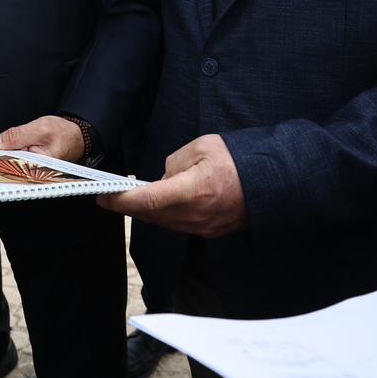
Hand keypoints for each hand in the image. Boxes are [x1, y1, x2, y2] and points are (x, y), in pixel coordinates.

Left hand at [0, 115, 84, 162]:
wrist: (77, 136)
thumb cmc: (63, 132)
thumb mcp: (40, 128)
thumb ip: (17, 135)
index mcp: (40, 166)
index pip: (12, 165)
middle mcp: (36, 172)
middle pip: (10, 166)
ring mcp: (33, 170)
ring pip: (12, 163)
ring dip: (2, 156)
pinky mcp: (31, 166)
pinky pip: (17, 161)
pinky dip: (9, 155)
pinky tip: (1, 152)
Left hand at [97, 134, 247, 237]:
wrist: (274, 181)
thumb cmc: (239, 160)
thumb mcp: (202, 147)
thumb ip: (175, 163)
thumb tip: (164, 178)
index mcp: (193, 191)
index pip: (147, 200)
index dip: (121, 201)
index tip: (103, 197)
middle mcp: (196, 215)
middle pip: (151, 215)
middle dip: (128, 207)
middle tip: (110, 197)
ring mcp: (204, 227)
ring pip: (164, 223)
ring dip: (146, 212)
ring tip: (132, 198)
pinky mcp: (210, 231)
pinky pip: (179, 226)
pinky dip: (164, 216)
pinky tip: (160, 204)